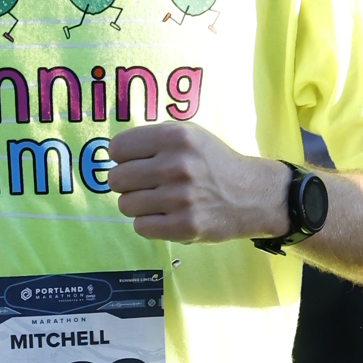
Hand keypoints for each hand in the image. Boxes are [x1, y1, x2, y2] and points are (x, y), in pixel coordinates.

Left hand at [104, 119, 288, 242]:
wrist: (251, 195)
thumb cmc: (212, 162)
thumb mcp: (189, 135)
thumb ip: (152, 139)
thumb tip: (112, 153)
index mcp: (175, 137)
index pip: (117, 148)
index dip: (121, 157)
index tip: (134, 162)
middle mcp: (177, 165)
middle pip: (116, 178)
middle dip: (125, 183)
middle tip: (144, 185)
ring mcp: (181, 198)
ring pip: (126, 205)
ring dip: (137, 205)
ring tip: (157, 201)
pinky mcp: (185, 227)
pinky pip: (141, 227)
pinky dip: (148, 223)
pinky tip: (165, 216)